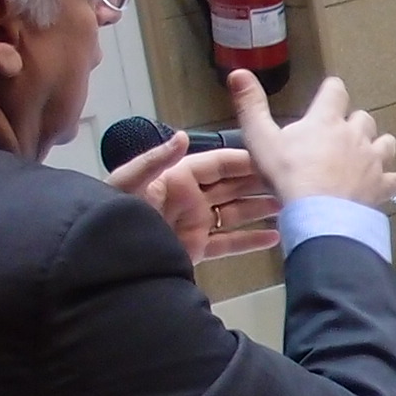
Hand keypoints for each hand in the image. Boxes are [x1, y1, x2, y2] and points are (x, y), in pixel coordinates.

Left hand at [106, 134, 280, 260]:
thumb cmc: (114, 216)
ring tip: (288, 207)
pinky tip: (274, 238)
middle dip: (259, 184)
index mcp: (175, 178)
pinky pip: (229, 243)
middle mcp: (189, 198)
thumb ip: (154, 160)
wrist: (106, 259)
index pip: (216, 164)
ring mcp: (194, 224)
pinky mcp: (196, 248)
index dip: (242, 161)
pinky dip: (251, 241)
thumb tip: (182, 135)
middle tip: (289, 183)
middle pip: (231, 187)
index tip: (270, 159)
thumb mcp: (128, 183)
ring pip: (235, 214)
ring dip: (261, 210)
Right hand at [230, 69, 395, 207]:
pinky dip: (389, 179)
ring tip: (363, 157)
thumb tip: (239, 72)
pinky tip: (380, 184)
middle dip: (353, 124)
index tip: (327, 97)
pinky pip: (395, 177)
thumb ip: (251, 105)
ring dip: (376, 146)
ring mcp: (373, 159)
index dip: (332, 91)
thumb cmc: (287, 175)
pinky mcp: (383, 185)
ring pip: (386, 142)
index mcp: (326, 119)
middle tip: (338, 138)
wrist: (318, 214)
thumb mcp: (260, 138)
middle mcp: (355, 134)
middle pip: (363, 118)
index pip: (336, 90)